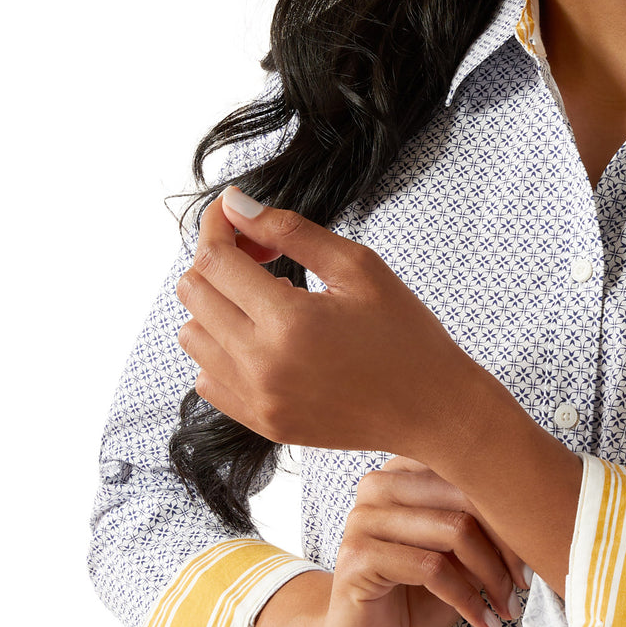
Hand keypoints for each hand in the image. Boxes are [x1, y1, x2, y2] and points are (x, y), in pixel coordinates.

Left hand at [175, 186, 478, 458]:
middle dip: (219, 260)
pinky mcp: (261, 422)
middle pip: (194, 293)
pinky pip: (206, 378)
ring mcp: (257, 400)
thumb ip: (291, 231)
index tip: (236, 214)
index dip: (218, 226)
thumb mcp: (359, 268)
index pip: (215, 259)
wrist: (433, 408)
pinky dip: (223, 351)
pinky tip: (266, 340)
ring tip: (269, 302)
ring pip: (192, 336)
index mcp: (290, 321)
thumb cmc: (407, 334)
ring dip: (218, 307)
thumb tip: (236, 204)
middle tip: (263, 255)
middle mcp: (262, 365)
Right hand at [304, 456, 528, 626]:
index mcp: (404, 469)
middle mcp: (380, 484)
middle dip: (507, 544)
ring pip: (455, 530)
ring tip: (507, 606)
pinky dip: (468, 599)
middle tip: (525, 582)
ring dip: (492, 576)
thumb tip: (539, 519)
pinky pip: (432, 568)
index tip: (537, 549)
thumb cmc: (416, 597)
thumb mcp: (459, 556)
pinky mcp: (358, 557)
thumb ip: (485, 528)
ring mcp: (364, 518)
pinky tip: (483, 620)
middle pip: (468, 495)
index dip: (512, 511)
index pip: (473, 471)